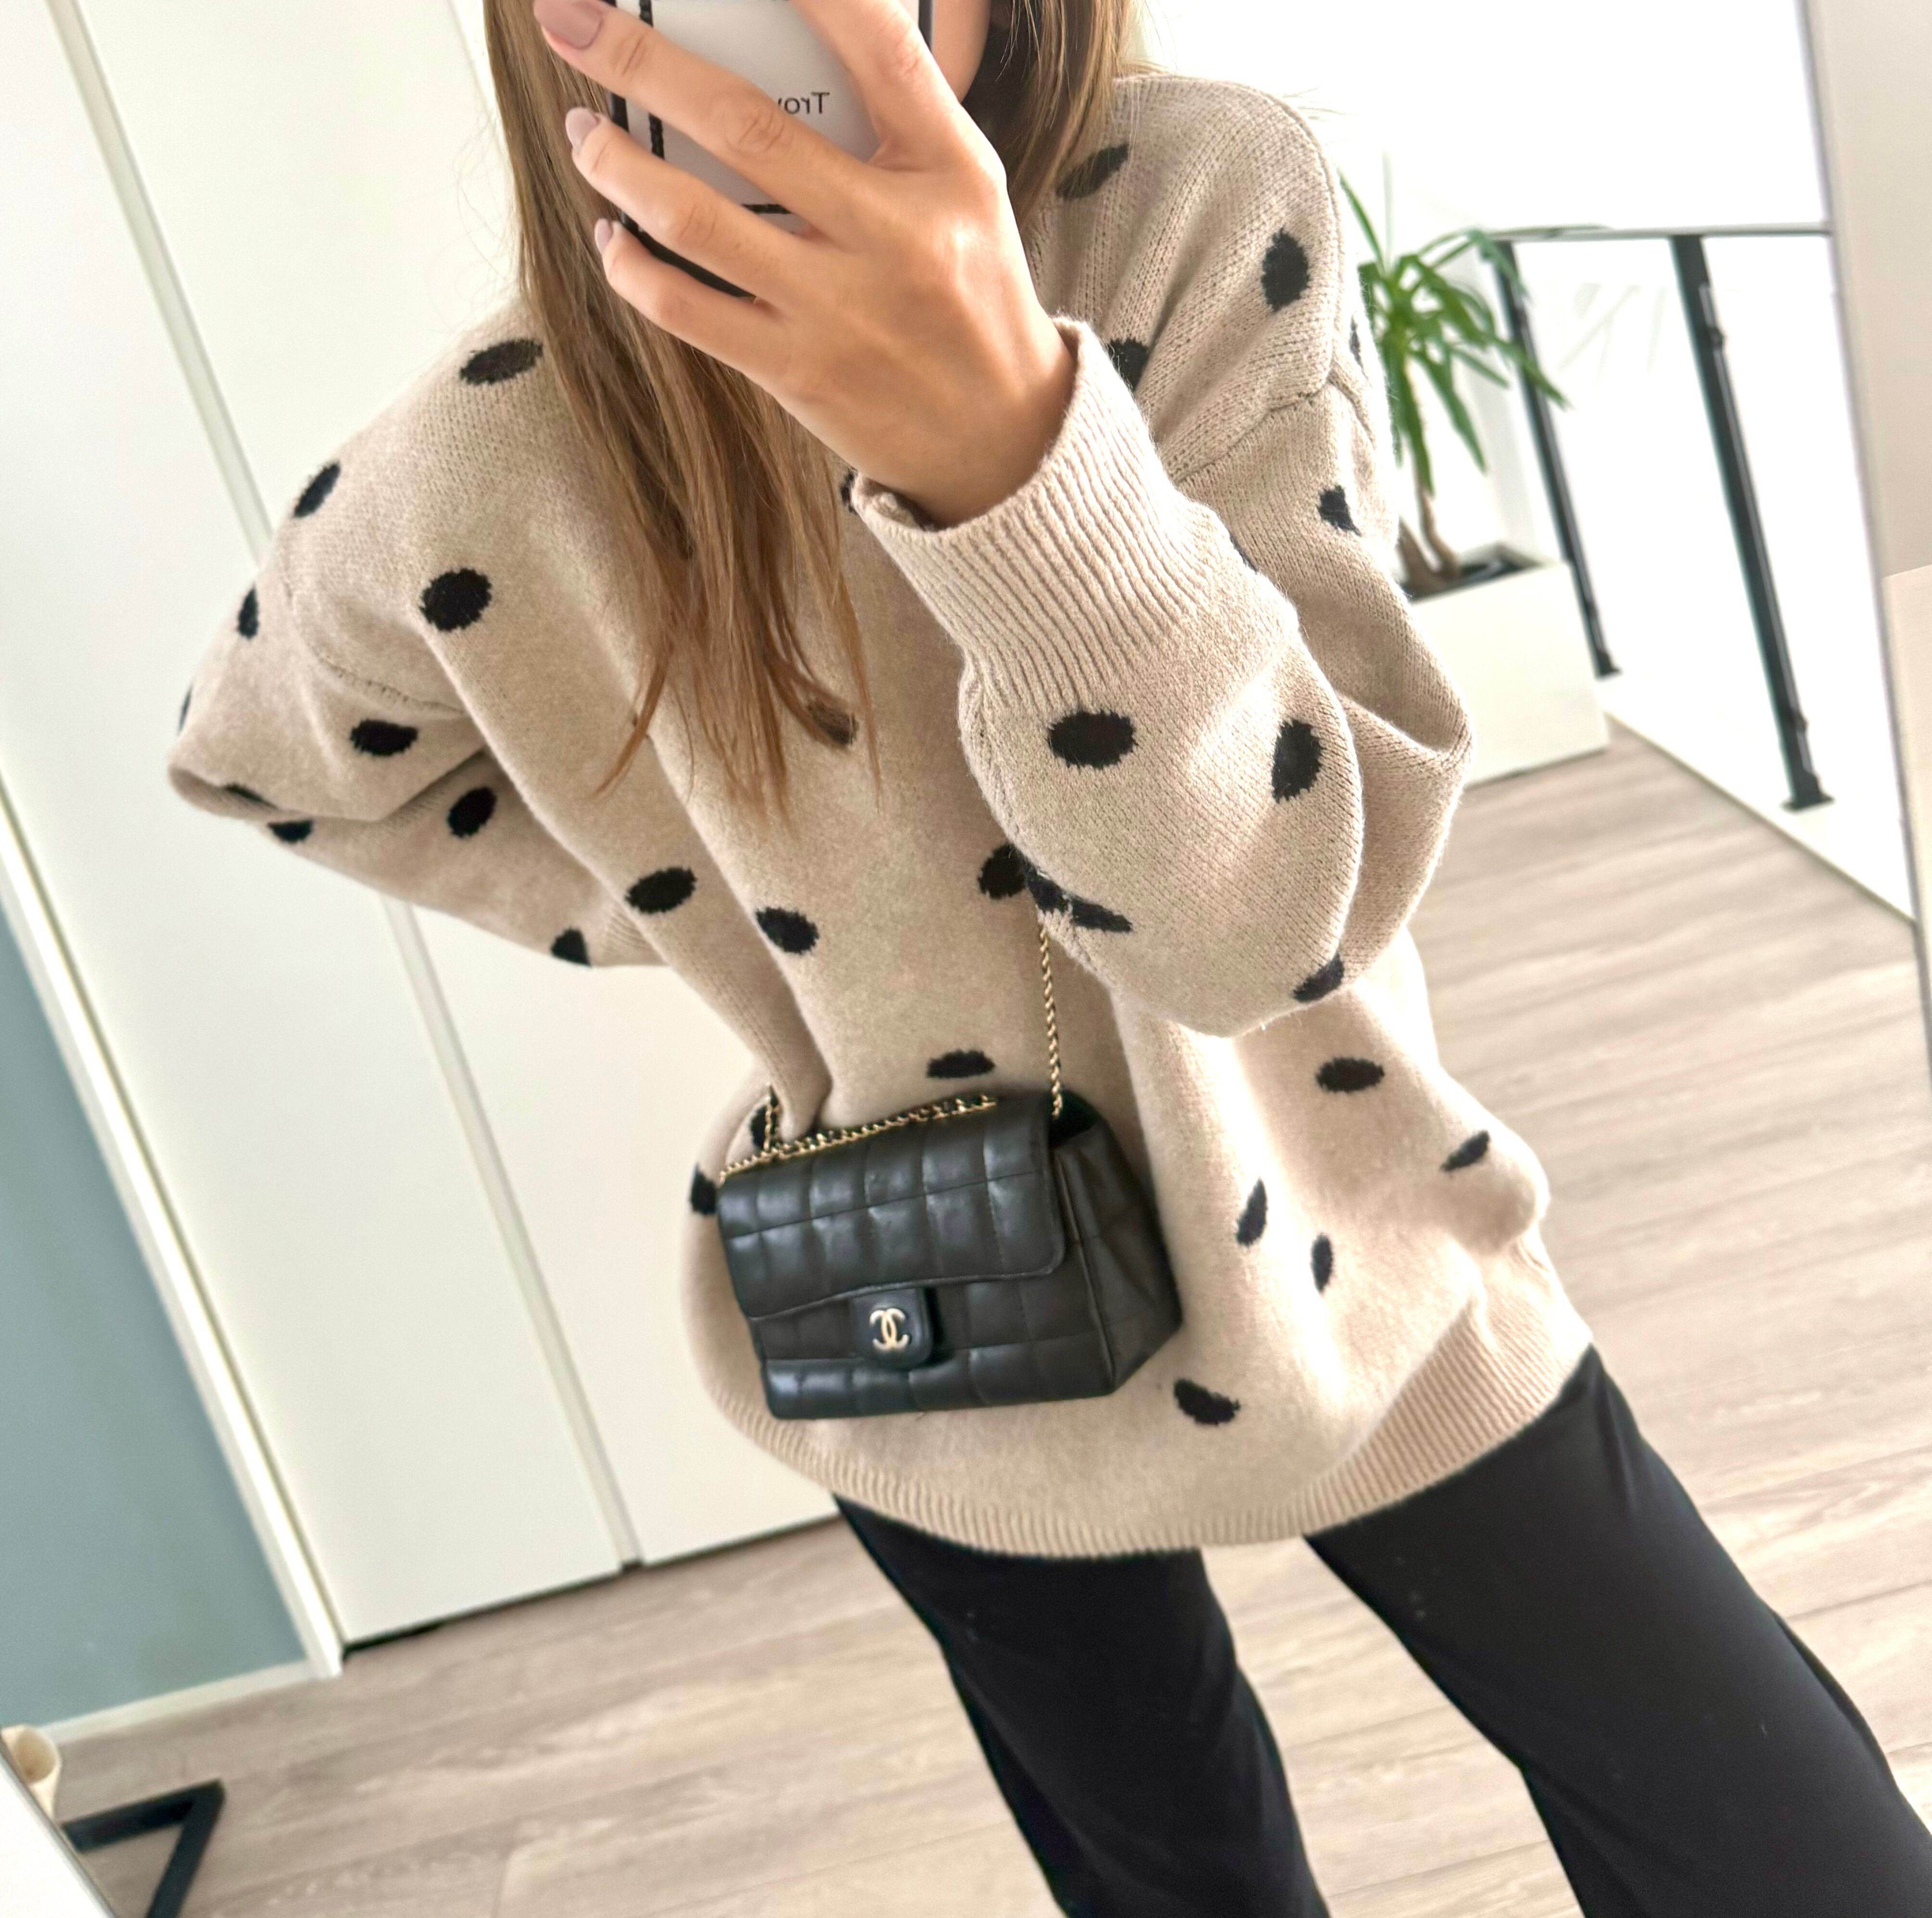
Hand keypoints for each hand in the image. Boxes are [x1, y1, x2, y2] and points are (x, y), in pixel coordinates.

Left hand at [533, 0, 1073, 527]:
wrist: (1000, 438)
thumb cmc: (973, 299)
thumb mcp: (965, 194)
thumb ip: (897, 122)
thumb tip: (794, 43)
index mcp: (948, 171)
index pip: (878, 49)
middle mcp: (895, 236)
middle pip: (746, 128)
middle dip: (640, 62)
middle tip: (571, 20)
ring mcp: (842, 310)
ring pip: (695, 221)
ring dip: (618, 166)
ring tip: (586, 135)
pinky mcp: (799, 372)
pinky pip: (688, 311)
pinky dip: (633, 268)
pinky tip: (615, 238)